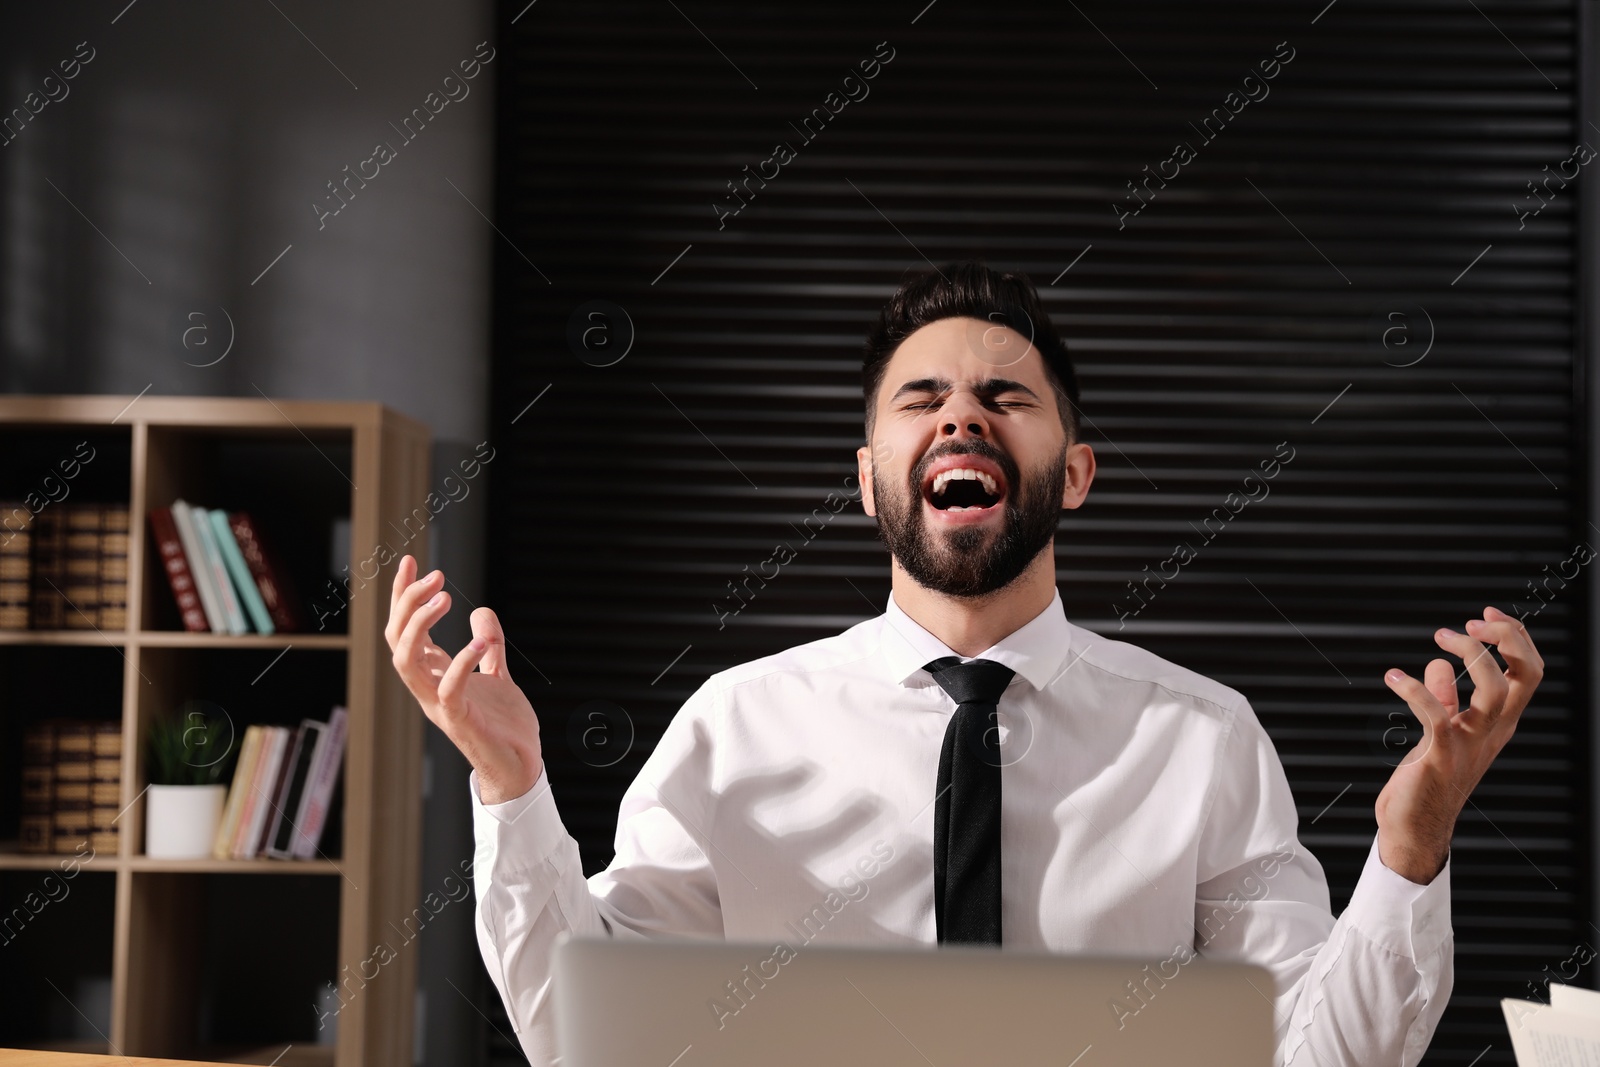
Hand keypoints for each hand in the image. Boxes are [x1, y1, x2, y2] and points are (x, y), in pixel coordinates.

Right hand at [385, 554, 543, 804]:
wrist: (520, 767)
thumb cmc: (504, 727)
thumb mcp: (497, 676)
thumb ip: (488, 646)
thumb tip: (481, 612)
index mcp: (434, 675)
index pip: (405, 630)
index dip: (404, 596)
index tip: (410, 561)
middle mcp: (428, 688)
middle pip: (397, 640)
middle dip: (408, 603)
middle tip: (435, 576)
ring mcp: (439, 705)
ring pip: (406, 662)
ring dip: (420, 626)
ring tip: (445, 597)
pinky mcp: (459, 721)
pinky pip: (447, 689)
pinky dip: (461, 662)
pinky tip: (481, 642)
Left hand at [1375, 605, 1543, 882]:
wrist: (1413, 827)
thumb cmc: (1426, 780)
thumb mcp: (1440, 732)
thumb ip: (1444, 698)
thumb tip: (1440, 666)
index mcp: (1497, 723)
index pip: (1528, 673)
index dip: (1514, 639)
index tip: (1486, 616)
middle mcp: (1492, 731)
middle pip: (1525, 676)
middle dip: (1506, 639)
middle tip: (1469, 624)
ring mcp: (1470, 744)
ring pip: (1494, 690)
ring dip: (1470, 656)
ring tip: (1439, 638)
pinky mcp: (1442, 756)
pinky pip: (1437, 714)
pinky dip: (1415, 690)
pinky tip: (1393, 678)